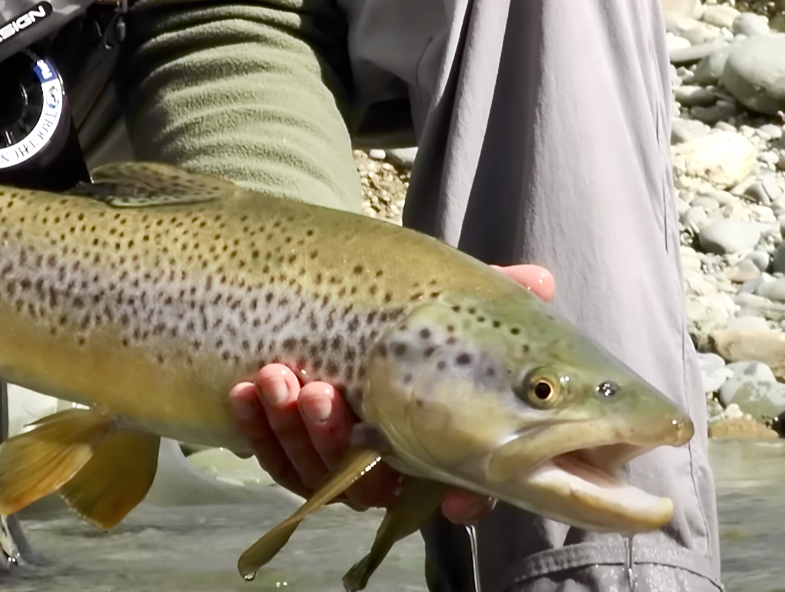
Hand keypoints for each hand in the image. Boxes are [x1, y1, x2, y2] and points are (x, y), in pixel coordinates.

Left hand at [228, 264, 555, 523]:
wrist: (321, 297)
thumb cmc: (402, 306)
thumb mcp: (446, 293)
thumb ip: (493, 289)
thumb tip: (540, 281)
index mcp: (438, 438)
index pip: (462, 485)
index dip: (466, 498)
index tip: (458, 503)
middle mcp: (388, 462)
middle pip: (371, 483)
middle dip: (336, 440)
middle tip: (320, 389)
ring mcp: (335, 462)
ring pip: (315, 473)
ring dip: (292, 428)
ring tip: (274, 377)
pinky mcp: (289, 451)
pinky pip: (272, 458)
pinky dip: (256, 428)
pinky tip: (244, 391)